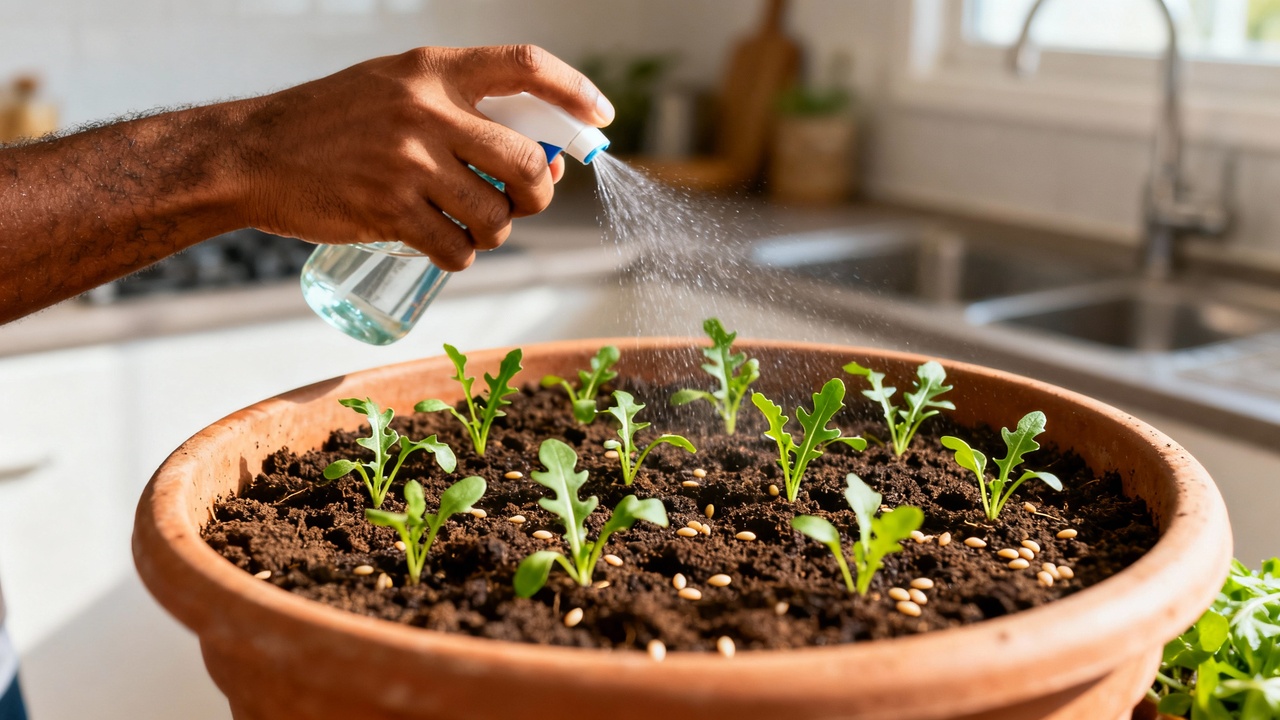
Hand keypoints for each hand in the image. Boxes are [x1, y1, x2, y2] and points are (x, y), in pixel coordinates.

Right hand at [234, 45, 612, 270]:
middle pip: (527, 162)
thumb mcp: (394, 86)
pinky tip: (443, 248)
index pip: (526, 65)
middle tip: (522, 201)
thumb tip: (537, 158)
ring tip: (469, 226)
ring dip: (494, 233)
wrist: (253, 153)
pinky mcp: (389, 211)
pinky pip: (457, 250)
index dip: (575, 91)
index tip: (600, 118)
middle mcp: (426, 110)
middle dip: (539, 193)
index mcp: (433, 69)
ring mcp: (408, 163)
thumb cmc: (332, 122)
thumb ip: (458, 109)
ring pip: (496, 216)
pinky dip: (461, 259)